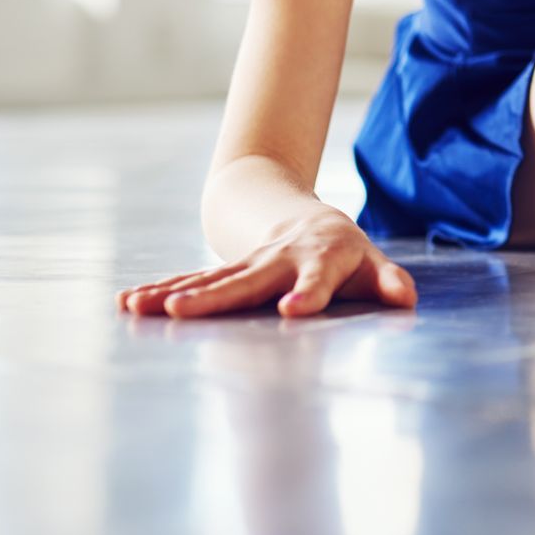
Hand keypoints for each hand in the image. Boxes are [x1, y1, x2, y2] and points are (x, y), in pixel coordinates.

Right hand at [116, 212, 416, 318]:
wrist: (313, 223)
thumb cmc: (350, 256)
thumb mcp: (374, 267)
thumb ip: (389, 283)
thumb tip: (406, 298)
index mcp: (321, 261)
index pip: (316, 282)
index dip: (308, 295)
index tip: (293, 312)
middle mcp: (279, 261)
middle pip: (246, 281)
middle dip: (215, 297)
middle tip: (181, 311)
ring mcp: (248, 265)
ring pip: (208, 279)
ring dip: (172, 293)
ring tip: (140, 308)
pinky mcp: (225, 271)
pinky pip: (191, 280)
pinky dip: (160, 290)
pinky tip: (128, 304)